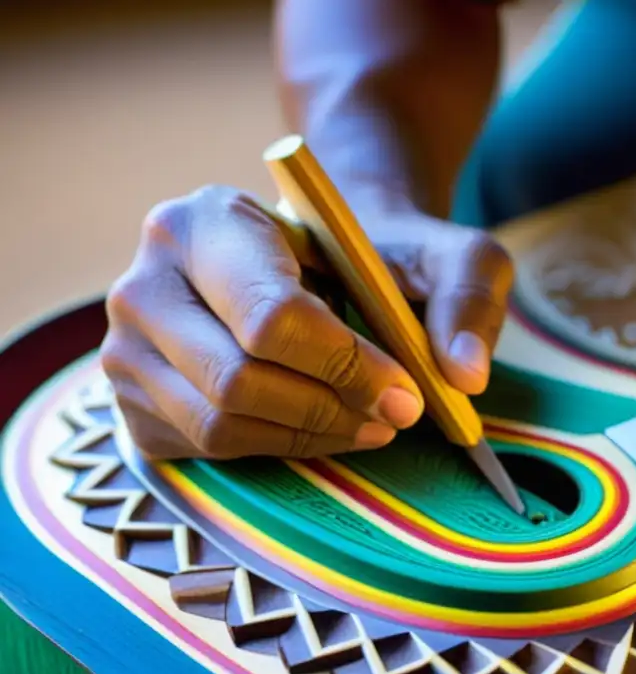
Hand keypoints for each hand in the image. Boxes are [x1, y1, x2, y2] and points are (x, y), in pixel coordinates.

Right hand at [101, 184, 512, 459]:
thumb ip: (467, 292)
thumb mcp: (442, 250)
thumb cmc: (371, 255)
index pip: (268, 315)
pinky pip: (208, 449)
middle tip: (396, 415)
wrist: (313, 263)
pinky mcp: (135, 403)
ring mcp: (129, 347)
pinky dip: (278, 448)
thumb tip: (464, 374)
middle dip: (331, 409)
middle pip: (236, 380)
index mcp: (203, 224)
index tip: (405, 392)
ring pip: (219, 425)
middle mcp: (145, 282)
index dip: (345, 366)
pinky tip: (322, 425)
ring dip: (310, 437)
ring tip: (369, 423)